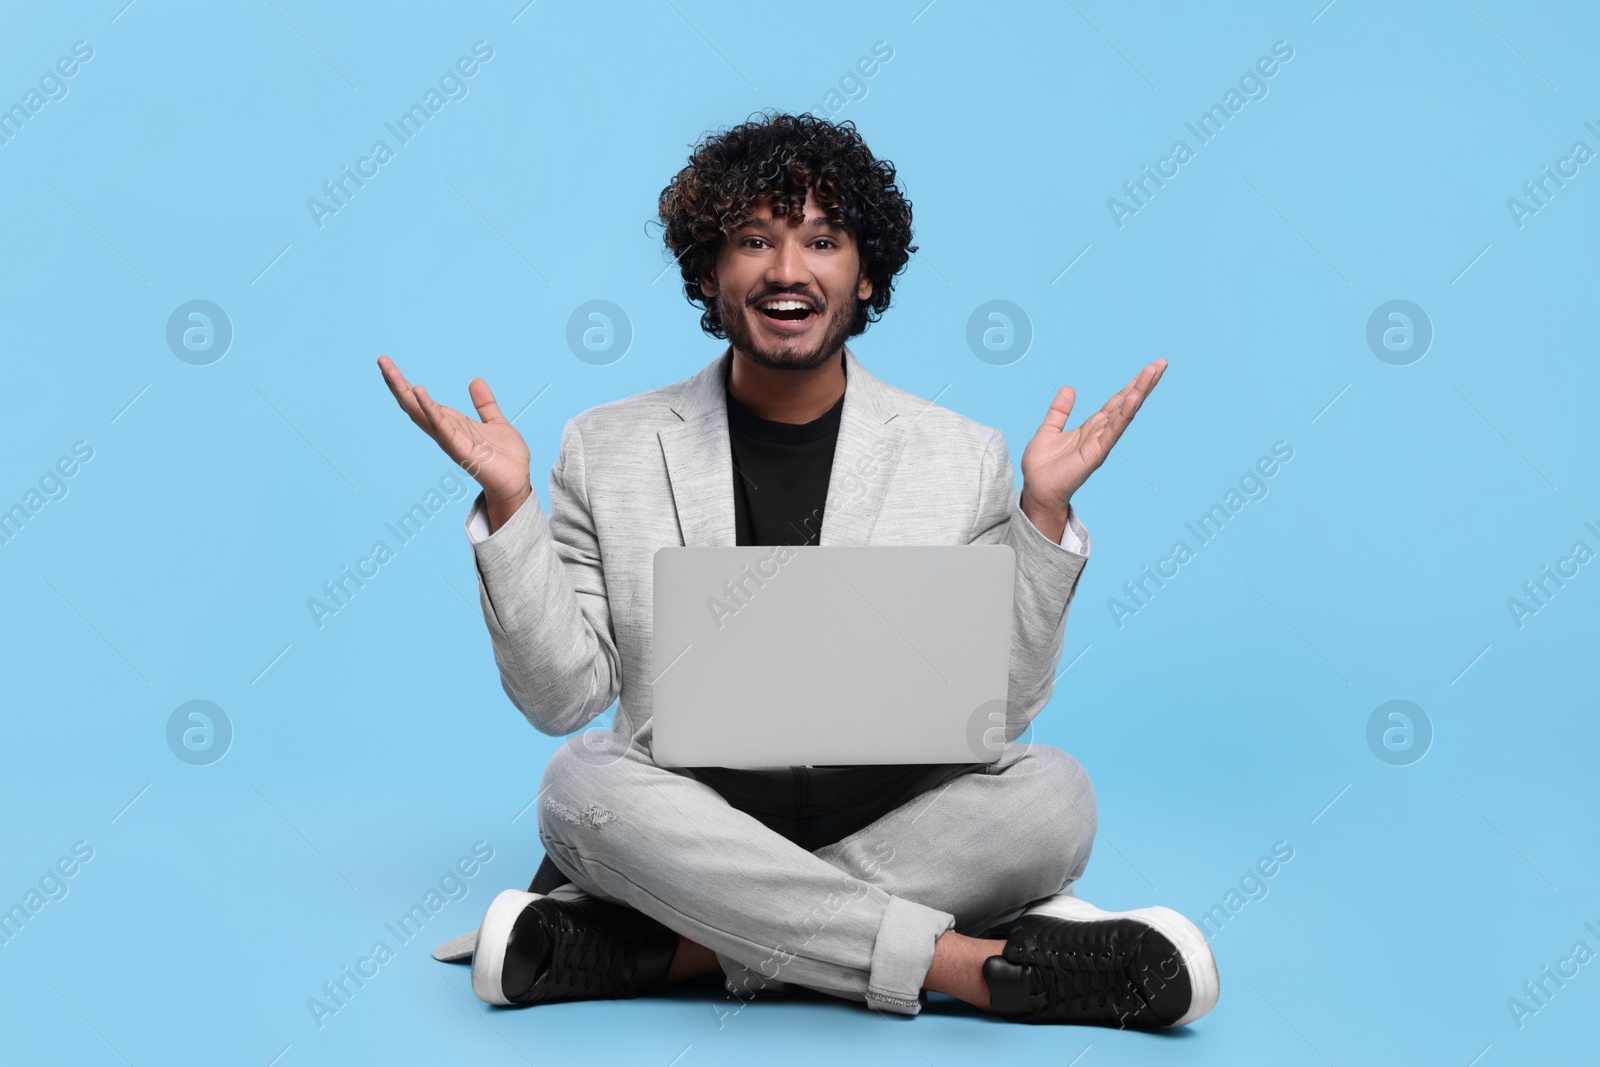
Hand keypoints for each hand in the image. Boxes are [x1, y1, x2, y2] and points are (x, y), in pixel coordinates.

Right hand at [377, 355, 532, 524]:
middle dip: (397, 383)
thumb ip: (484, 404)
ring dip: (404, 392)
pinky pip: (441, 426)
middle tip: (382, 360)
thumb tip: (475, 381)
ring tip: (390, 371)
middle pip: (414, 405)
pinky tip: (419, 391)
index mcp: (451, 423)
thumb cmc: (505, 457)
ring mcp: (450, 440)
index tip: (390, 365)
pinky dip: (429, 409)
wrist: (517, 481)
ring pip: (420, 413)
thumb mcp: (495, 422)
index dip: (406, 384)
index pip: (422, 401)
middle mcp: (445, 431)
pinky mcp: (460, 449)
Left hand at [1019, 359, 1166, 536]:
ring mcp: (1100, 443)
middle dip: (1144, 384)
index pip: (1116, 402)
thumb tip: (1069, 389)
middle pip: (1126, 403)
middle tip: (1161, 363)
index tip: (1148, 368)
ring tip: (1152, 373)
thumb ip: (1059, 411)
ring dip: (1139, 393)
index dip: (1131, 385)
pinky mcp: (1095, 454)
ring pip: (1124, 413)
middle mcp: (1100, 433)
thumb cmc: (1042, 466)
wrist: (1037, 490)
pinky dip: (1123, 415)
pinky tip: (1133, 399)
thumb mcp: (1048, 430)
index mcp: (1091, 427)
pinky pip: (1112, 431)